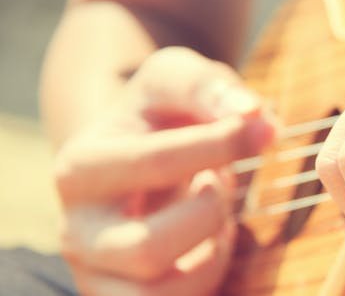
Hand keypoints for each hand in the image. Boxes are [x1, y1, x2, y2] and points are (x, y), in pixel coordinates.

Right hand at [54, 47, 274, 294]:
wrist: (139, 156)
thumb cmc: (162, 116)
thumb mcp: (176, 80)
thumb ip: (209, 87)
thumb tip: (254, 117)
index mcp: (80, 168)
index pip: (152, 164)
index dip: (219, 145)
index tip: (258, 129)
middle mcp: (76, 230)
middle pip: (147, 248)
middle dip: (208, 213)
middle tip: (221, 183)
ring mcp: (98, 273)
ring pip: (159, 294)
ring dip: (209, 253)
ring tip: (215, 214)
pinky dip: (208, 278)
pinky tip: (212, 244)